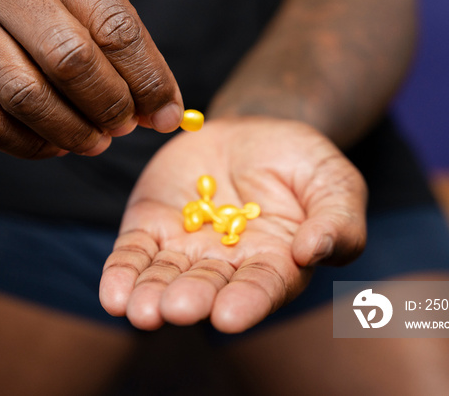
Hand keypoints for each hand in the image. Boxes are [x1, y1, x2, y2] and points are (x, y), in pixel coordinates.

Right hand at [0, 0, 181, 157]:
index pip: (114, 25)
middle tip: (124, 126)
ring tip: (96, 141)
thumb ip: (125, 48)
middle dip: (110, 105)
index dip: (147, 80)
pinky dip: (31, 146)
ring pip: (26, 96)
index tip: (165, 114)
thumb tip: (164, 114)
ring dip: (73, 132)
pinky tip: (56, 144)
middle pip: (70, 60)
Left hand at [99, 117, 366, 332]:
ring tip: (138, 310)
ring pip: (164, 278)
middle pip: (207, 287)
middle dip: (191, 299)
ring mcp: (184, 248)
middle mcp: (226, 266)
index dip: (246, 302)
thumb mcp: (335, 183)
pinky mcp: (151, 227)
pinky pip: (133, 254)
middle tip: (176, 309)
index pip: (261, 287)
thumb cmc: (302, 163)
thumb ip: (336, 221)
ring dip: (150, 296)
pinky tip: (112, 294)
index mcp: (275, 264)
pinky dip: (122, 273)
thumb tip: (312, 251)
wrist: (251, 132)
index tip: (229, 316)